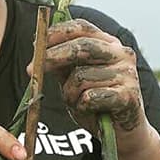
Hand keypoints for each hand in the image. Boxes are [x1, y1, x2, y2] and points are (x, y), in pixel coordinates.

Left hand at [39, 19, 147, 149]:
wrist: (120, 132)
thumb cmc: (95, 102)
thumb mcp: (73, 79)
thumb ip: (61, 62)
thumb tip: (38, 46)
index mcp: (109, 43)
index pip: (82, 27)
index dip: (56, 33)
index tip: (35, 44)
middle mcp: (122, 53)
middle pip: (82, 47)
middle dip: (52, 57)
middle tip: (30, 70)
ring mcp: (128, 74)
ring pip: (81, 77)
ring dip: (69, 93)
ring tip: (76, 102)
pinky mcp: (129, 96)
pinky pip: (91, 97)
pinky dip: (82, 106)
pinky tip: (89, 110)